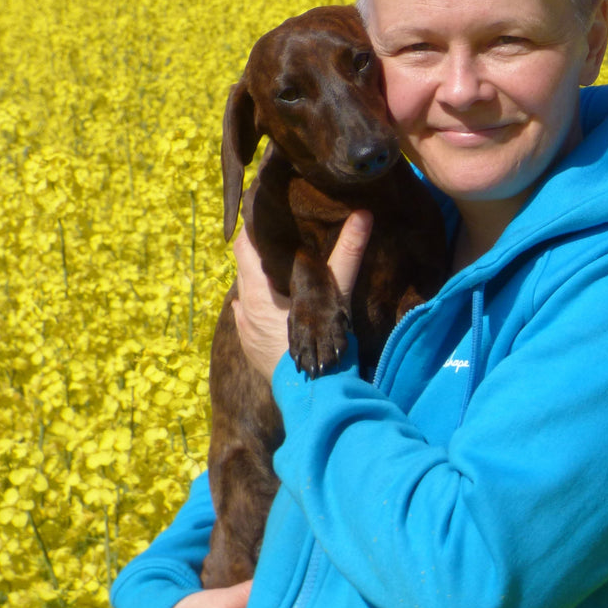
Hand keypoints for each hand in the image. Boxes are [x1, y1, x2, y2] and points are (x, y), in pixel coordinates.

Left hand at [231, 210, 373, 380]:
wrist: (312, 393)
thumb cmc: (321, 340)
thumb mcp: (336, 294)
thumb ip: (347, 254)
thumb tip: (363, 214)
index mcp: (257, 290)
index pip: (245, 247)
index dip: (254, 228)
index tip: (268, 214)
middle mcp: (244, 307)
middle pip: (245, 269)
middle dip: (260, 254)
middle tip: (281, 238)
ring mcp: (245, 329)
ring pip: (246, 293)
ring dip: (259, 280)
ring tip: (280, 269)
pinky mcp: (250, 345)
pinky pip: (248, 315)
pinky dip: (259, 304)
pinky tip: (275, 304)